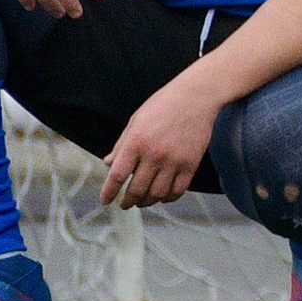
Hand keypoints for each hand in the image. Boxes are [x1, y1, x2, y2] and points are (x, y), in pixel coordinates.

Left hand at [101, 76, 222, 208]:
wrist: (196, 96)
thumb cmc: (163, 105)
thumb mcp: (136, 120)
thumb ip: (121, 144)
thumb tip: (108, 163)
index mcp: (136, 142)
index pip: (117, 176)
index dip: (109, 192)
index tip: (106, 200)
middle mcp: (154, 154)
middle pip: (136, 190)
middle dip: (128, 201)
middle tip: (125, 204)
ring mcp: (173, 161)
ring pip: (156, 194)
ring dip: (147, 202)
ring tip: (142, 201)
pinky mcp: (190, 164)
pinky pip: (177, 191)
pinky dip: (168, 198)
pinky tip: (162, 196)